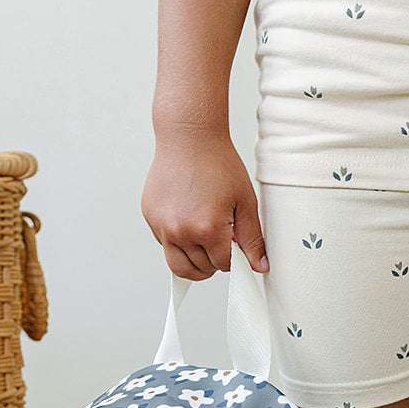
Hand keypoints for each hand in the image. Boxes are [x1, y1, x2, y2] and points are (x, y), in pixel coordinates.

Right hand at [141, 127, 267, 280]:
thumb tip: (259, 266)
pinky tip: (188, 220)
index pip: (222, 265)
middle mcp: (180, 231)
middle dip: (213, 262)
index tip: (235, 246)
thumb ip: (252, 239)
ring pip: (177, 265)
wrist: (188, 138)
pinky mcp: (150, 217)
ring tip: (204, 240)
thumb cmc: (217, 163)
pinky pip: (164, 243)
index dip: (233, 259)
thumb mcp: (244, 202)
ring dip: (193, 260)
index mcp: (206, 229)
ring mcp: (161, 226)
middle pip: (199, 270)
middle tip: (221, 242)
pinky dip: (177, 242)